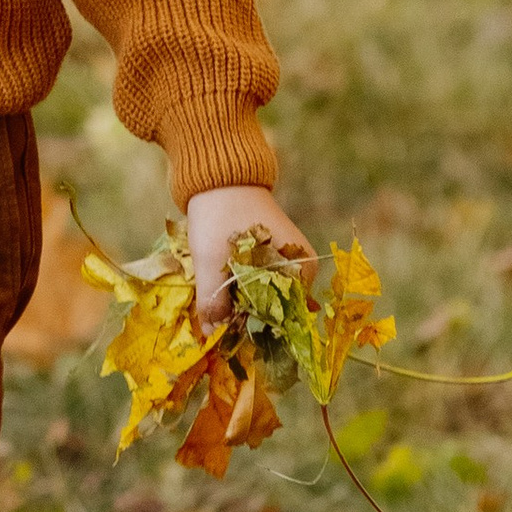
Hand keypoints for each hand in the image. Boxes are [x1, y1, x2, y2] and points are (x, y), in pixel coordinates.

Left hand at [185, 184, 314, 330]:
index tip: (227, 334)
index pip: (282, 315)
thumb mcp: (211, 259)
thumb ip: (212, 299)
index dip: (253, 327)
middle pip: (271, 307)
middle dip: (243, 315)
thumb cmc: (220, 214)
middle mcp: (300, 268)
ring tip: (213, 302)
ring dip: (237, 302)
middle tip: (214, 321)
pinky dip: (237, 287)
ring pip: (260, 295)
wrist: (217, 175)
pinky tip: (217, 286)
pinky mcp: (268, 256)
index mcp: (300, 269)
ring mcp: (285, 261)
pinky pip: (255, 282)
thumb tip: (211, 335)